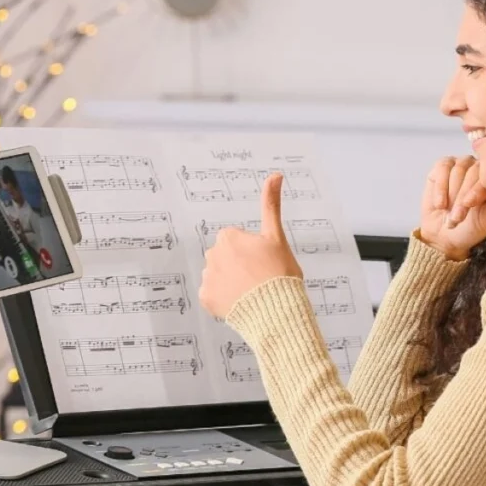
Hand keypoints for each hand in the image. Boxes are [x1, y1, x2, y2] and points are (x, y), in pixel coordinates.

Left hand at [199, 172, 303, 318]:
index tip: (264, 262)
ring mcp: (208, 277)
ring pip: (219, 276)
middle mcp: (212, 254)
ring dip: (231, 282)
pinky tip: (240, 303)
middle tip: (259, 278)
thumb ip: (271, 204)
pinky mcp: (206, 298)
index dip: (253, 252)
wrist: (276, 311)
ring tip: (251, 293)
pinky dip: (224, 300)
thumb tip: (275, 174)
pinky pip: (213, 296)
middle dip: (239, 265)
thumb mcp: (277, 237)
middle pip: (226, 258)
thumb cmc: (280, 274)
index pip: (237, 241)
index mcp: (228, 237)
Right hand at [420, 156, 485, 260]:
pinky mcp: (443, 165)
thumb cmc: (470, 227)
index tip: (471, 206)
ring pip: (458, 170)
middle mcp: (480, 167)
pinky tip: (440, 204)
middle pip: (473, 172)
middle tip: (458, 217)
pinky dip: (440, 188)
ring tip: (449, 215)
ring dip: (451, 196)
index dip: (479, 191)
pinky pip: (442, 168)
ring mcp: (462, 164)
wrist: (444, 235)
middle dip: (463, 197)